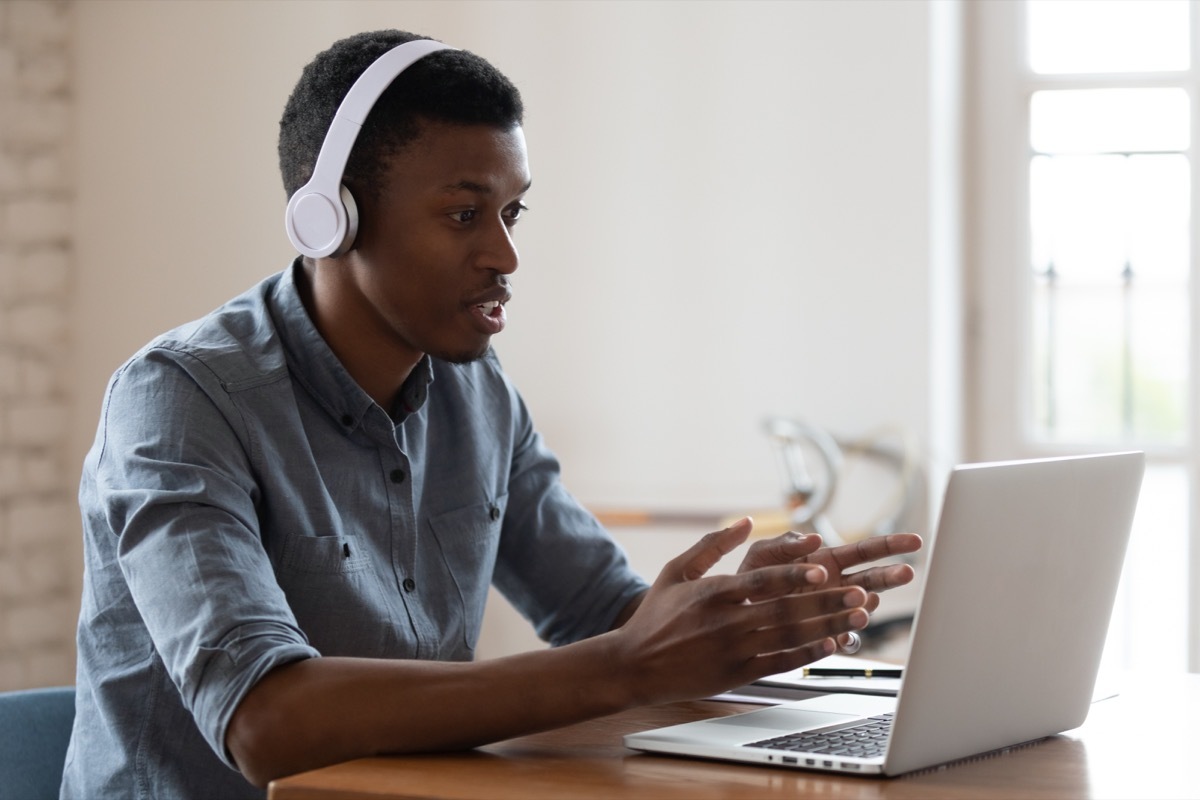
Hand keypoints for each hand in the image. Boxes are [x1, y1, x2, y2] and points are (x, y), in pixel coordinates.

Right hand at [607, 518, 873, 705]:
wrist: (633, 665)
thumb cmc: (655, 616)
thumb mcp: (676, 570)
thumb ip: (712, 544)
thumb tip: (746, 521)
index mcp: (713, 593)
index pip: (762, 580)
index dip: (795, 574)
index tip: (824, 567)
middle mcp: (726, 622)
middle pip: (786, 609)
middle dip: (827, 601)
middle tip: (861, 591)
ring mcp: (734, 650)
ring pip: (790, 636)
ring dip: (828, 625)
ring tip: (859, 616)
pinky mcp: (738, 674)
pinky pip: (780, 662)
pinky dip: (808, 653)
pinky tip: (832, 644)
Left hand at [736, 524, 922, 649]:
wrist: (734, 613)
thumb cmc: (751, 578)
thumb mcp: (764, 554)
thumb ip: (786, 544)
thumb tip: (815, 537)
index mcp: (827, 561)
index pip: (866, 551)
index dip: (891, 544)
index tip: (915, 541)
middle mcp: (836, 586)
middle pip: (873, 579)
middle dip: (891, 575)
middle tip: (907, 572)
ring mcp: (832, 612)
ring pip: (860, 610)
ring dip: (865, 608)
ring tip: (863, 605)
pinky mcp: (823, 636)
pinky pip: (842, 639)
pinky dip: (845, 639)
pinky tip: (843, 638)